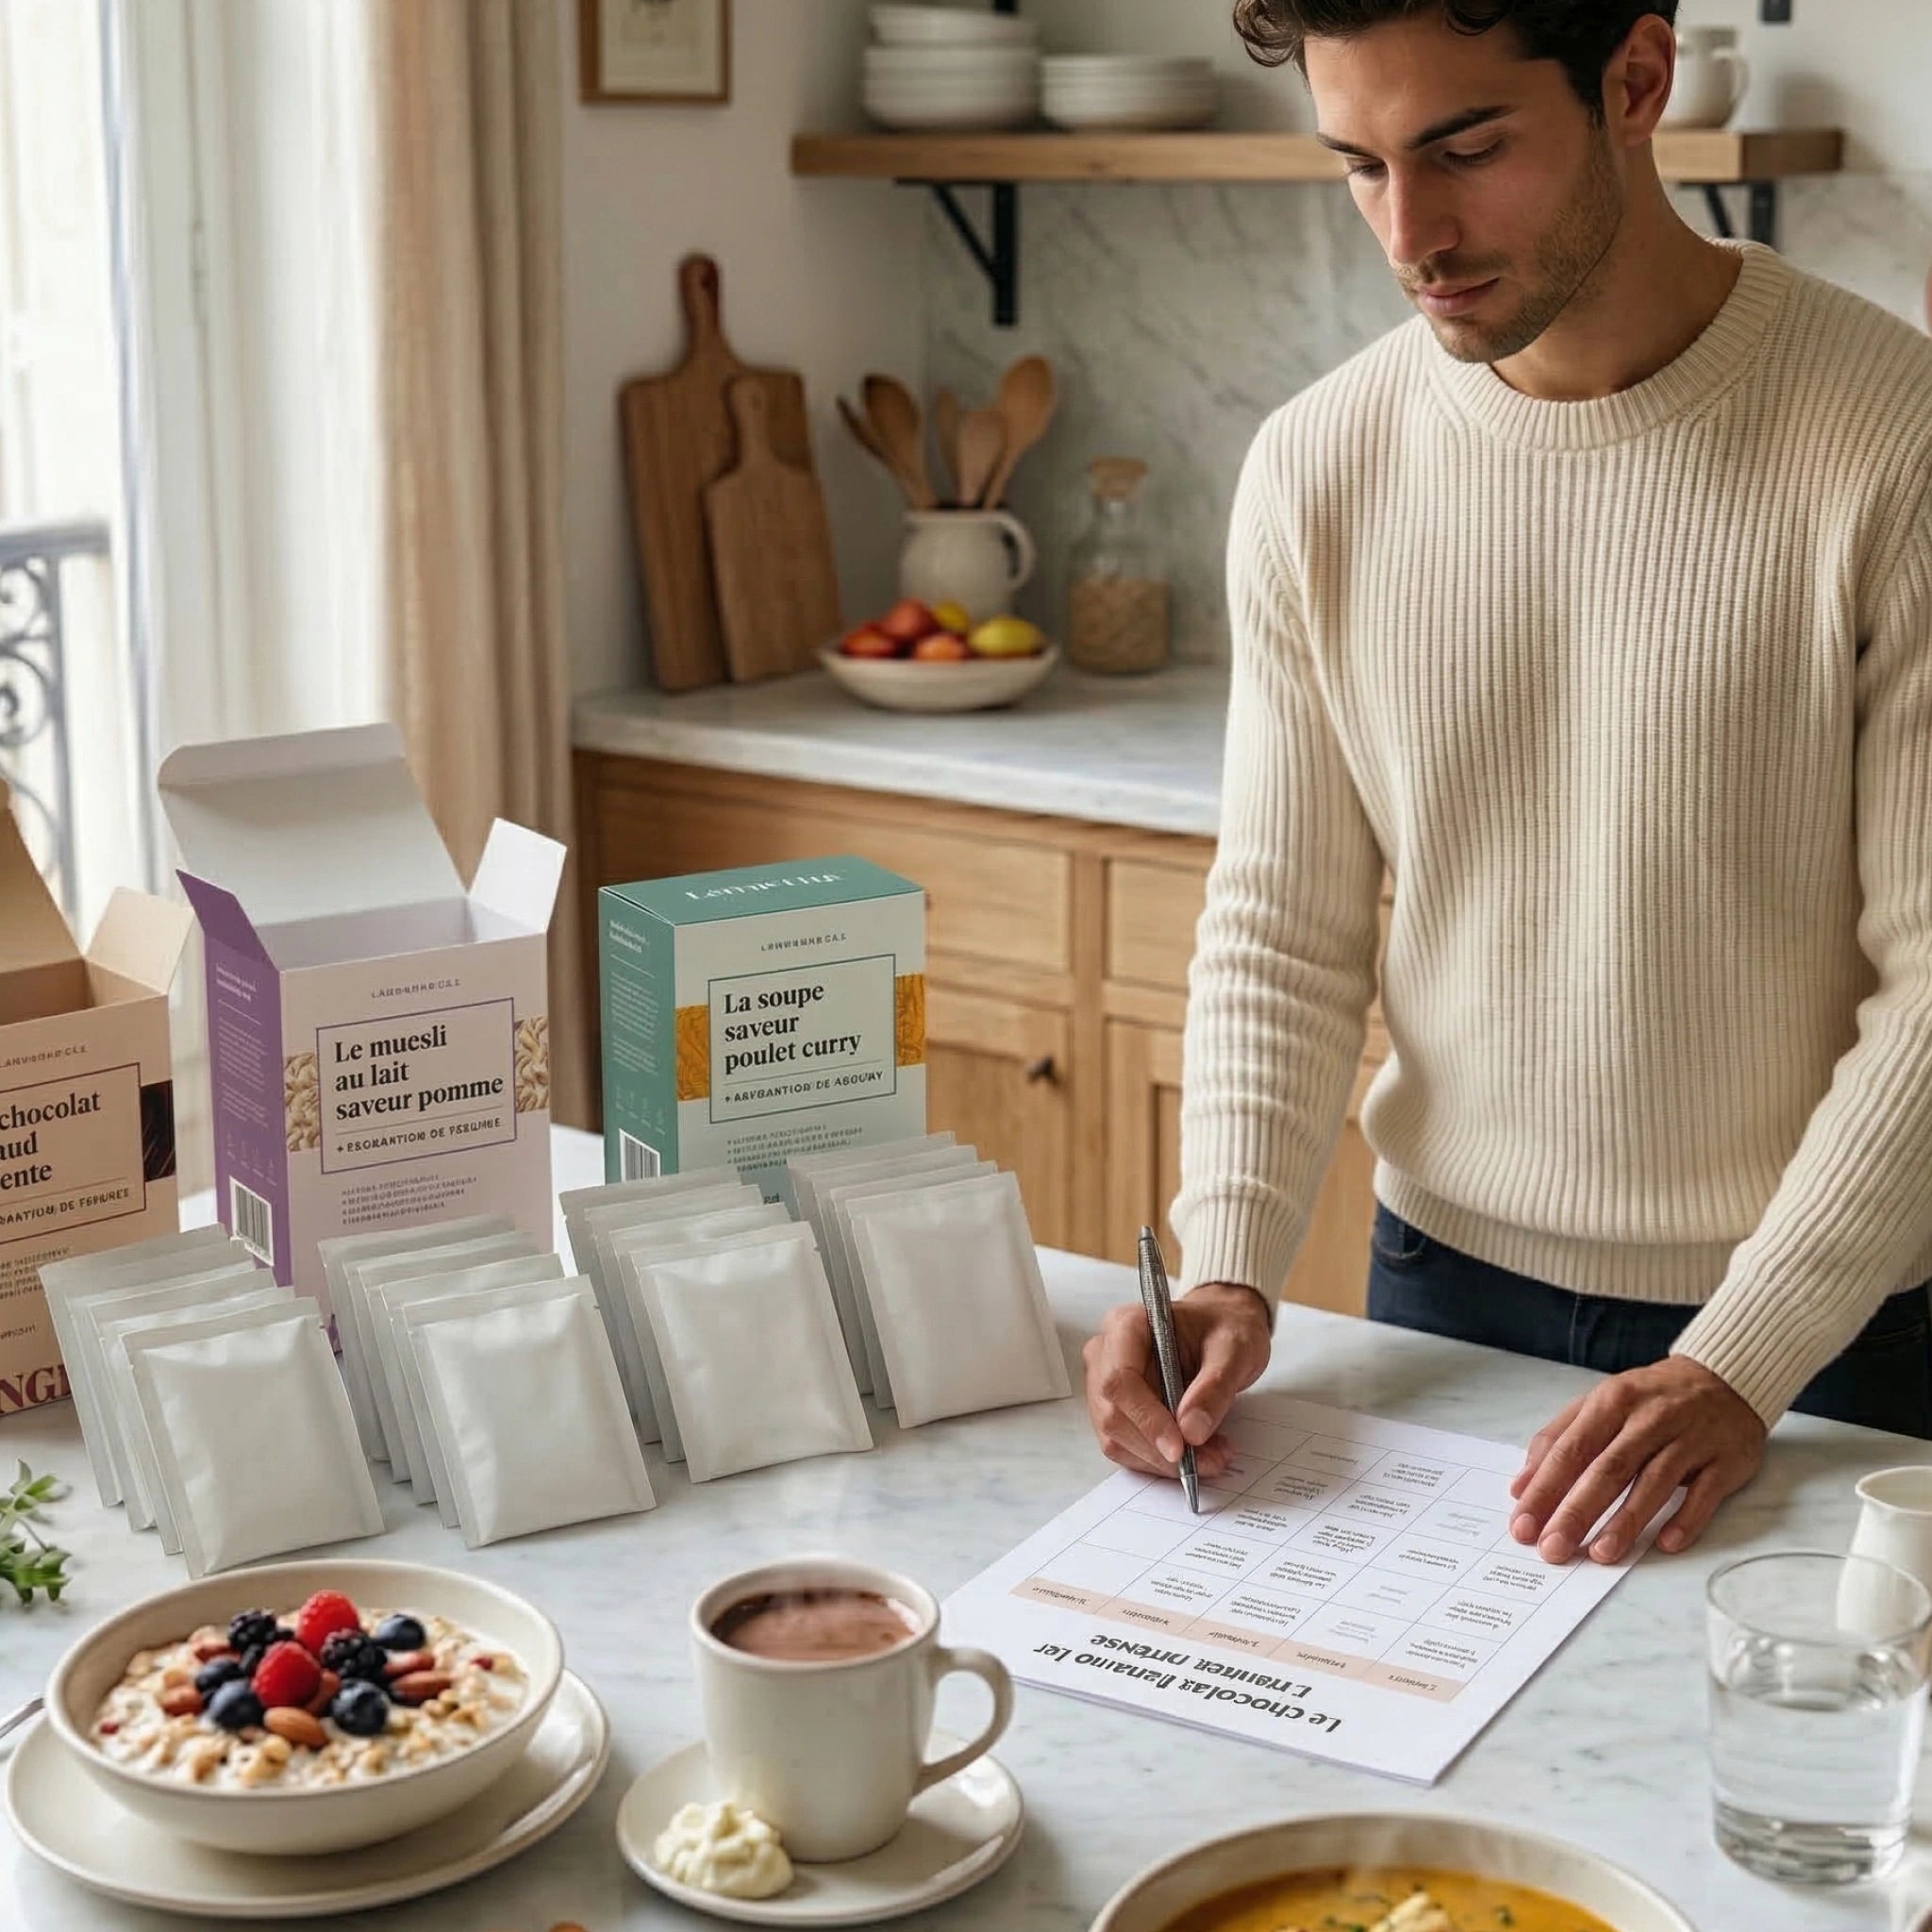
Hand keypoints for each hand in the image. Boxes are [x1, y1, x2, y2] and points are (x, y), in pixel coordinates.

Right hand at [1083, 1281, 1272, 1481]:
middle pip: (1114, 1414)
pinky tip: (1195, 1453)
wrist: (1222, 1331)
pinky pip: (1126, 1447)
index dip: (1147, 1419)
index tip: (1180, 1448)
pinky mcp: (1115, 1410)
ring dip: (1162, 1460)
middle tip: (1211, 1459)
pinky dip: (1160, 1461)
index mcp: (1126, 1325)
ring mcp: (1104, 1384)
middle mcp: (1106, 1353)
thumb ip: (1214, 1387)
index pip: (1120, 1379)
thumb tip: (1191, 1431)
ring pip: (1117, 1438)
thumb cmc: (1224, 1329)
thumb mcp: (1234, 1350)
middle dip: (1159, 1448)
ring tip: (1211, 1456)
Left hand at [1509, 1356, 1765, 1564]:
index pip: (1571, 1449)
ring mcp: (1690, 1439)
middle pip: (1608, 1469)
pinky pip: (1705, 1493)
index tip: (1523, 1526)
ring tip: (1600, 1554)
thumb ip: (1557, 1440)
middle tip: (1553, 1549)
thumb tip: (1520, 1486)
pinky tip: (1666, 1543)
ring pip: (1654, 1483)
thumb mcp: (1599, 1404)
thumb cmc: (1648, 1399)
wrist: (1723, 1379)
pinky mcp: (1725, 1460)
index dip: (1544, 1489)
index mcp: (1611, 1401)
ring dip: (1626, 1522)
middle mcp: (1649, 1418)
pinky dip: (1685, 1519)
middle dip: (1577, 1512)